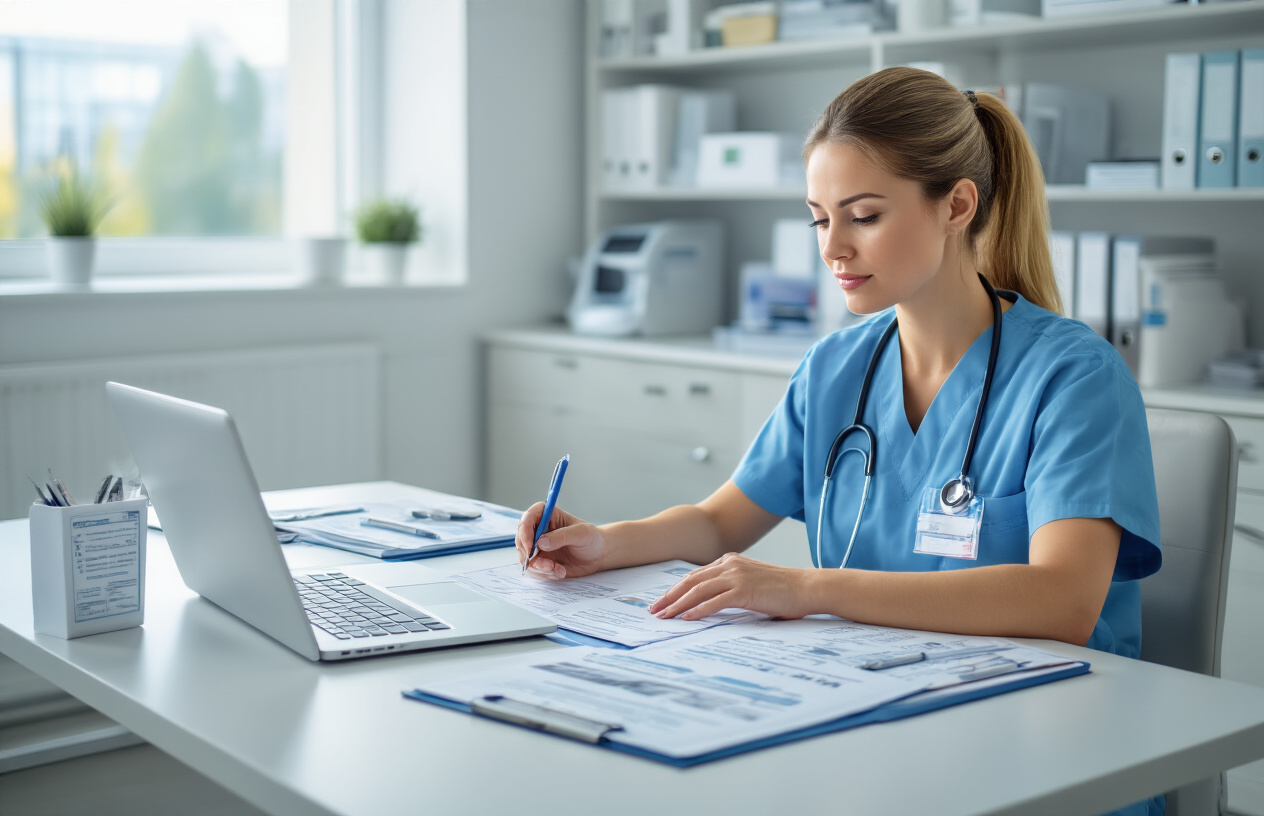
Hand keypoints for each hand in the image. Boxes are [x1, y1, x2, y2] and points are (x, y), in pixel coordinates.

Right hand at [515, 502, 605, 579]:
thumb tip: (541, 542)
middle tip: (547, 565)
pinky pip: (534, 570)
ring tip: (558, 569)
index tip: (530, 548)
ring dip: (540, 567)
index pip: (528, 518)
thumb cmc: (591, 539)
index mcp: (546, 515)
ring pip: (525, 558)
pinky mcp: (540, 561)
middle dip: (530, 556)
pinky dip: (545, 574)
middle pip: (521, 540)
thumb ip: (562, 536)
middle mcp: (538, 530)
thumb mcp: (581, 534)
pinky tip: (560, 572)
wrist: (597, 555)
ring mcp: (537, 547)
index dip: (525, 532)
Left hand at [648, 553, 816, 620]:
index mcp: (730, 561)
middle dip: (670, 596)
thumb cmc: (783, 591)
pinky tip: (687, 618)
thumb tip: (711, 605)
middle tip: (654, 610)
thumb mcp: (752, 584)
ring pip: (698, 590)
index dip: (676, 590)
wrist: (808, 588)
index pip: (696, 576)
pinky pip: (715, 601)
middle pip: (691, 580)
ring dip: (678, 604)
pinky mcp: (745, 590)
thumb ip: (732, 589)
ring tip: (665, 616)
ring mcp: (737, 576)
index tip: (663, 602)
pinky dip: (698, 610)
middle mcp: (730, 565)